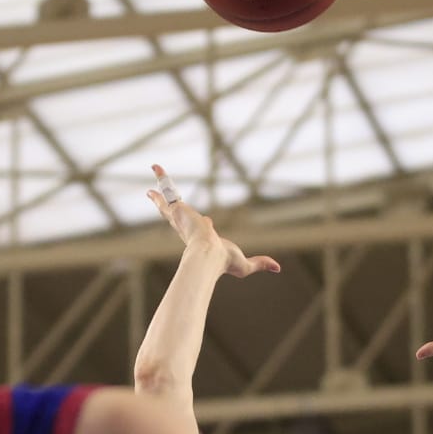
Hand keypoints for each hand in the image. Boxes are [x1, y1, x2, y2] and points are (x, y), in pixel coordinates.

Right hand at [147, 165, 279, 279]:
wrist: (208, 255)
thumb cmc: (223, 262)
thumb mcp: (245, 264)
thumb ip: (260, 263)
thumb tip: (278, 269)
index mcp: (201, 239)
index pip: (202, 227)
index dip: (206, 224)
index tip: (209, 222)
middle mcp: (188, 228)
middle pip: (177, 215)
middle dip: (170, 207)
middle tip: (160, 198)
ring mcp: (180, 218)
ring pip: (168, 202)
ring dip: (161, 190)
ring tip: (154, 175)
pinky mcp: (176, 209)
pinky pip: (168, 190)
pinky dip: (161, 177)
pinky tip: (155, 165)